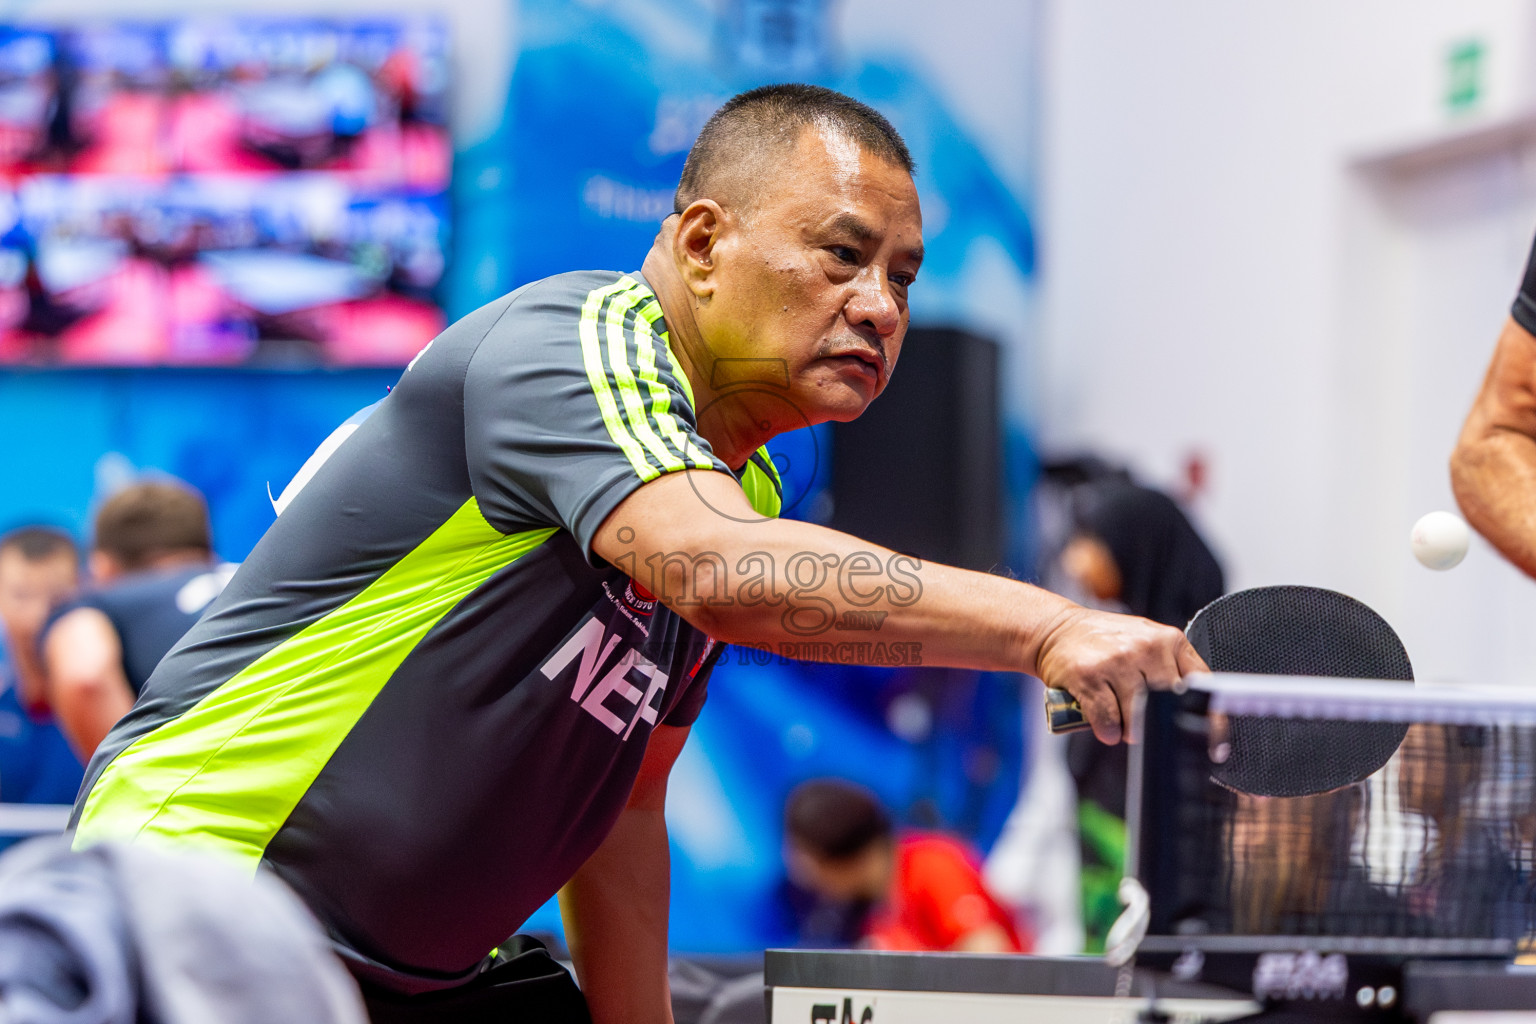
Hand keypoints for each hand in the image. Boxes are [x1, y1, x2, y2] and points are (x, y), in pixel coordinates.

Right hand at [1033, 606, 1207, 743]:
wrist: (1056, 629)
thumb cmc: (1105, 642)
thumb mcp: (1146, 643)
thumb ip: (1173, 669)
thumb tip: (1199, 716)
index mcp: (1168, 640)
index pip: (1202, 686)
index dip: (1210, 721)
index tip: (1214, 746)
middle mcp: (1146, 647)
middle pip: (1167, 709)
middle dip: (1155, 725)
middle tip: (1142, 722)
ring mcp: (1116, 660)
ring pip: (1137, 719)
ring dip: (1129, 730)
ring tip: (1118, 717)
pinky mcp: (1088, 675)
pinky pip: (1108, 720)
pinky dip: (1108, 730)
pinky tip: (1104, 724)